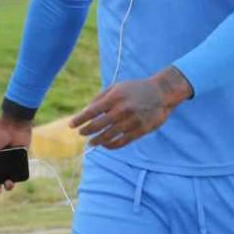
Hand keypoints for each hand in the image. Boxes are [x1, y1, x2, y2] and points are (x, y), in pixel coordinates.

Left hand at [70, 66, 192, 148]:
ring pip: (108, 136)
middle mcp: (122, 110)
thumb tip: (86, 112)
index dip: (79, 120)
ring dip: (97, 140)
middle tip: (81, 133)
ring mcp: (131, 121)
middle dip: (86, 131)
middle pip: (97, 125)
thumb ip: (100, 98)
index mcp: (115, 98)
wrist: (162, 93)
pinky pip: (121, 142)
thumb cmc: (136, 89)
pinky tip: (105, 145)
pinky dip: (111, 145)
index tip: (71, 125)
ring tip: (91, 142)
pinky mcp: (140, 130)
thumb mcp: (117, 87)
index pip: (91, 112)